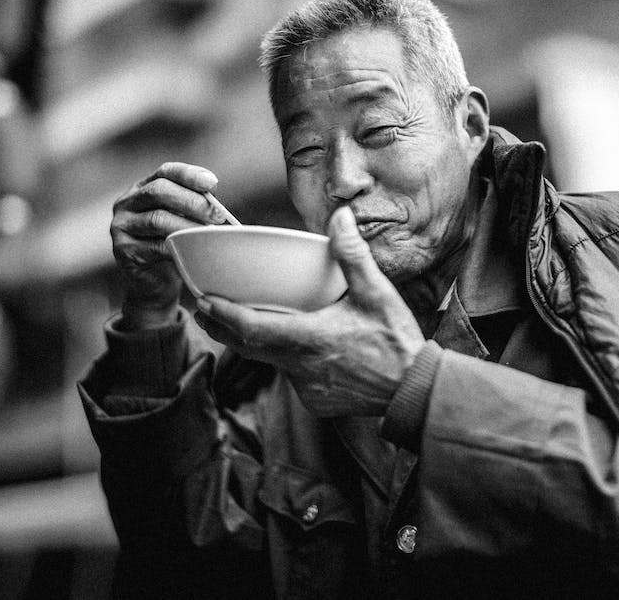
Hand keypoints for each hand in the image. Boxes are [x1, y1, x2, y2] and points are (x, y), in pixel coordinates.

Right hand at [111, 162, 231, 328]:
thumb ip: (193, 208)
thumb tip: (217, 206)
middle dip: (192, 201)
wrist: (154, 284)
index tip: (212, 182)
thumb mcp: (182, 221)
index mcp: (143, 188)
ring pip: (157, 219)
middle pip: (159, 191)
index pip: (165, 172)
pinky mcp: (123, 250)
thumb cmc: (173, 246)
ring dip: (187, 225)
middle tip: (217, 215)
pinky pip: (154, 246)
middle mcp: (127, 203)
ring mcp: (121, 226)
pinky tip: (192, 250)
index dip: (189, 174)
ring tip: (209, 233)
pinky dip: (177, 248)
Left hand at [194, 207, 424, 416]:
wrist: (415, 391)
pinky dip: (285, 360)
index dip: (223, 314)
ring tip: (239, 322)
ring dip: (253, 343)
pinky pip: (291, 377)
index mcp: (309, 339)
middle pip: (247, 347)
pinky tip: (294, 346)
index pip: (251, 328)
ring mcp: (306, 388)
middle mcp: (300, 367)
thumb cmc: (397, 341)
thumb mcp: (377, 292)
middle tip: (204, 308)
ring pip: (269, 363)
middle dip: (222, 327)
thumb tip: (339, 215)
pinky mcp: (315, 401)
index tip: (203, 300)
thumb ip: (352, 254)